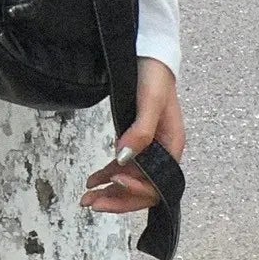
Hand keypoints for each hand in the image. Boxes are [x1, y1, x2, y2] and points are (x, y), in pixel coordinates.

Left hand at [82, 58, 183, 214]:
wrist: (149, 55)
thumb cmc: (154, 76)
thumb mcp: (149, 101)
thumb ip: (140, 131)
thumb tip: (125, 159)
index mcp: (172, 146)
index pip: (157, 183)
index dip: (136, 189)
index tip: (114, 181)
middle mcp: (162, 153)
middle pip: (142, 188)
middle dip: (118, 199)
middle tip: (91, 204)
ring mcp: (149, 149)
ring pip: (130, 180)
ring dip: (109, 192)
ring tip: (86, 198)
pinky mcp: (136, 142)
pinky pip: (123, 166)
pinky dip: (108, 175)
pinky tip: (92, 181)